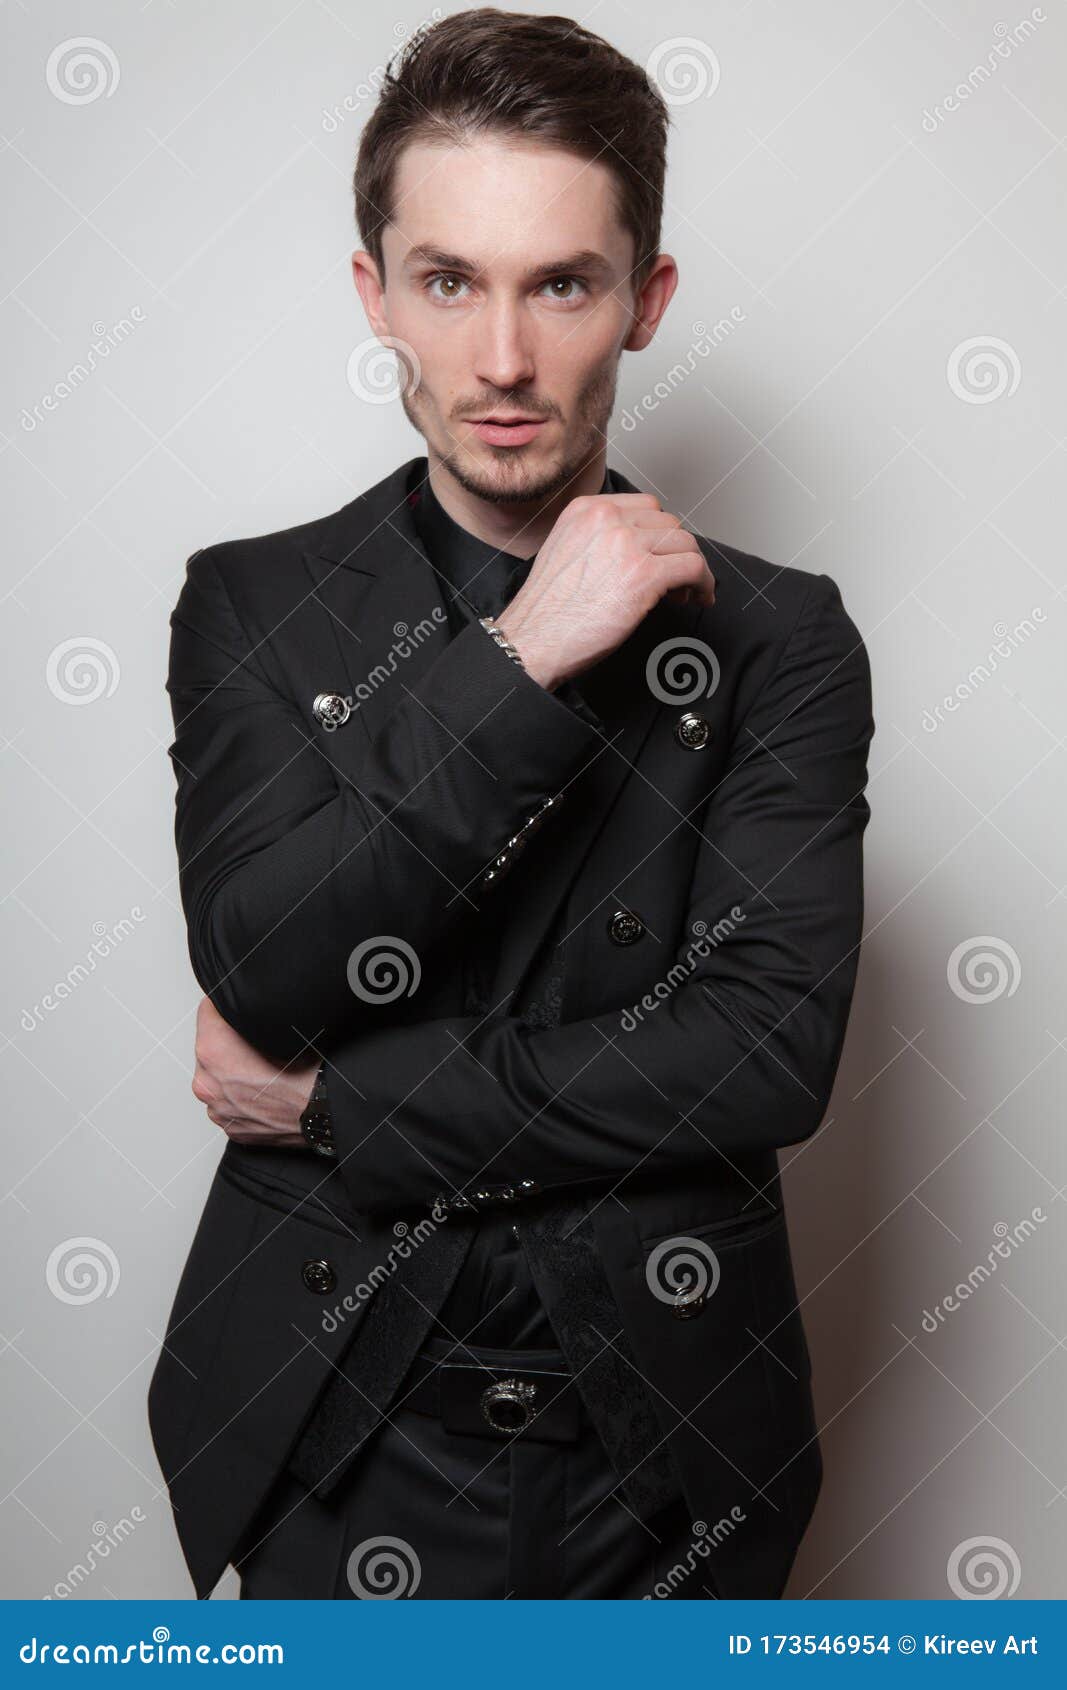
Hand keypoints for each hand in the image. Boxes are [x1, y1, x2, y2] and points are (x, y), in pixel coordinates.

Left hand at [190, 996, 318, 1147]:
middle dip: (229, 1041)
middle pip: (210, 1046)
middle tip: (260, 1042)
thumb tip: (251, 1002)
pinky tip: (268, 1091)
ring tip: (267, 1070)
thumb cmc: (309, 1074)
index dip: (227, 1003)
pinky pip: (232, 1103)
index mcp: (212, 1051)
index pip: (207, 1010)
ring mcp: (218, 1109)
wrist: (326, 1112)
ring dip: (235, 1071)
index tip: (240, 1006)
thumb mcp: (282, 1023)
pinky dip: (245, 1096)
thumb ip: (254, 1011)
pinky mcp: (231, 1128)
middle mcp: (208, 1083)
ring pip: (220, 1078)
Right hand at [495, 491, 714, 690]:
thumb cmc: (547, 612)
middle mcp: (608, 519)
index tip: (660, 554)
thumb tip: (637, 551)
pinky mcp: (645, 574)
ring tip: (683, 593)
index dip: (658, 533)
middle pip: (668, 522)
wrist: (532, 640)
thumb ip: (598, 540)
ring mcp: (628, 544)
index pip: (644, 507)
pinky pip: (693, 567)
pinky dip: (703, 583)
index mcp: (586, 510)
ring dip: (691, 568)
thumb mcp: (566, 552)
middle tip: (673, 580)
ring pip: (685, 543)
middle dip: (675, 551)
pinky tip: (697, 598)